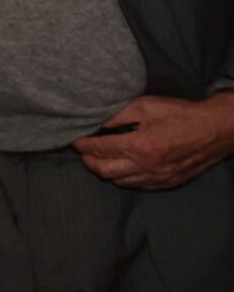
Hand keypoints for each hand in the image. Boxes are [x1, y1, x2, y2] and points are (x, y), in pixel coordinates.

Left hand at [73, 93, 233, 189]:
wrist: (215, 129)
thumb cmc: (181, 114)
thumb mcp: (145, 105)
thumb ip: (118, 115)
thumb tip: (98, 123)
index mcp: (140, 146)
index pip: (100, 149)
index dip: (83, 145)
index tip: (76, 141)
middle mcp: (146, 166)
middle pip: (104, 171)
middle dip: (89, 161)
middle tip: (84, 152)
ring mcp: (158, 177)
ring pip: (120, 182)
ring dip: (105, 171)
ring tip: (99, 160)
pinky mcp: (168, 183)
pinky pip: (138, 186)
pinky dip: (124, 179)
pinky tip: (121, 169)